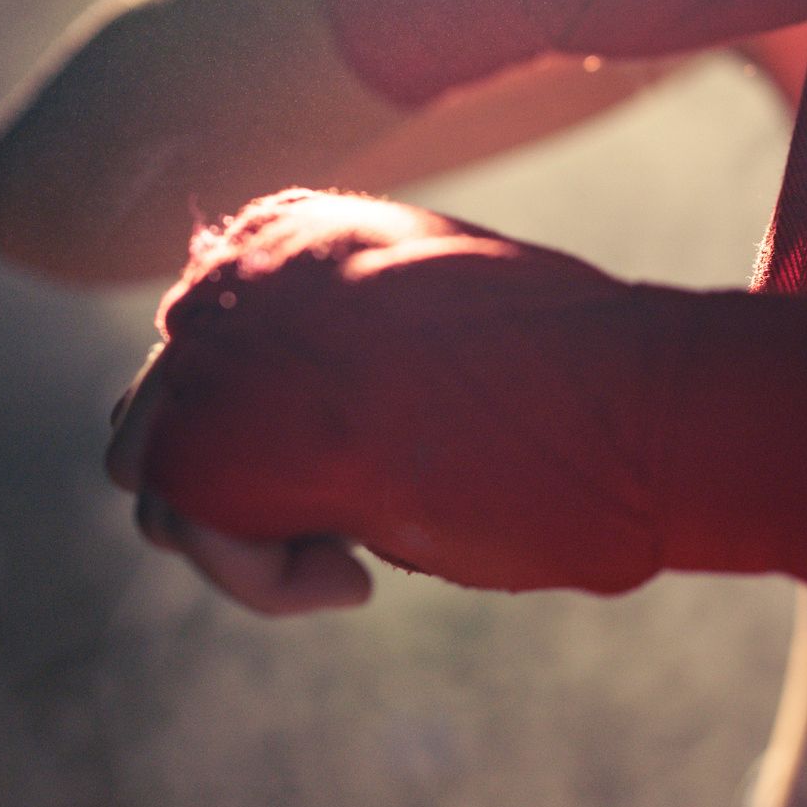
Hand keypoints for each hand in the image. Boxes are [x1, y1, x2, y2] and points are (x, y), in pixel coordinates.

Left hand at [107, 189, 806, 619]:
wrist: (655, 404)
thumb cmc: (581, 380)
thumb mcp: (432, 326)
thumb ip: (332, 347)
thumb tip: (252, 429)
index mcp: (294, 228)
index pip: (194, 354)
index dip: (256, 436)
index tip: (347, 471)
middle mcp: (248, 266)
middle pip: (155, 412)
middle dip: (230, 490)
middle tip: (338, 529)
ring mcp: (241, 338)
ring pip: (151, 472)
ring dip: (240, 540)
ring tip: (349, 552)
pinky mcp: (249, 432)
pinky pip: (184, 525)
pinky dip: (258, 578)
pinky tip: (353, 576)